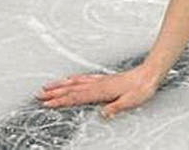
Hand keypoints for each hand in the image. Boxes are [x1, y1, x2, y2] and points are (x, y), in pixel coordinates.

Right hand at [35, 65, 160, 120]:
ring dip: (60, 85)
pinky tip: (69, 79)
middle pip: (71, 89)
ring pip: (74, 82)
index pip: (76, 97)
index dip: (61, 101)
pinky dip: (73, 79)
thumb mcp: (130, 101)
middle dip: (54, 93)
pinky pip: (83, 78)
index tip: (47, 103)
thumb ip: (115, 108)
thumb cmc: (141, 88)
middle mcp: (97, 84)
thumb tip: (102, 114)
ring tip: (47, 86)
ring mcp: (99, 80)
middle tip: (39, 95)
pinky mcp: (103, 78)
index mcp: (101, 91)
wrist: (149, 74)